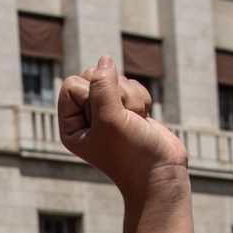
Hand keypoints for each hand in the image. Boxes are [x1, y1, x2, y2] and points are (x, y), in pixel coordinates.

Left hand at [58, 56, 185, 193]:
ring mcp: (108, 112)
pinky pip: (131, 85)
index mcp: (71, 125)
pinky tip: (143, 119)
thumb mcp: (110, 119)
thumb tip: (104, 59)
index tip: (104, 119)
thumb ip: (102, 86)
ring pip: (115, 79)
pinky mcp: (128, 109)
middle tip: (122, 120)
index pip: (71, 84)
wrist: (161, 173)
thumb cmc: (131, 153)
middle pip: (93, 76)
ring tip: (134, 122)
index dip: (91, 94)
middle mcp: (86, 118)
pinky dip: (141, 99)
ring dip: (130, 98)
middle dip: (114, 93)